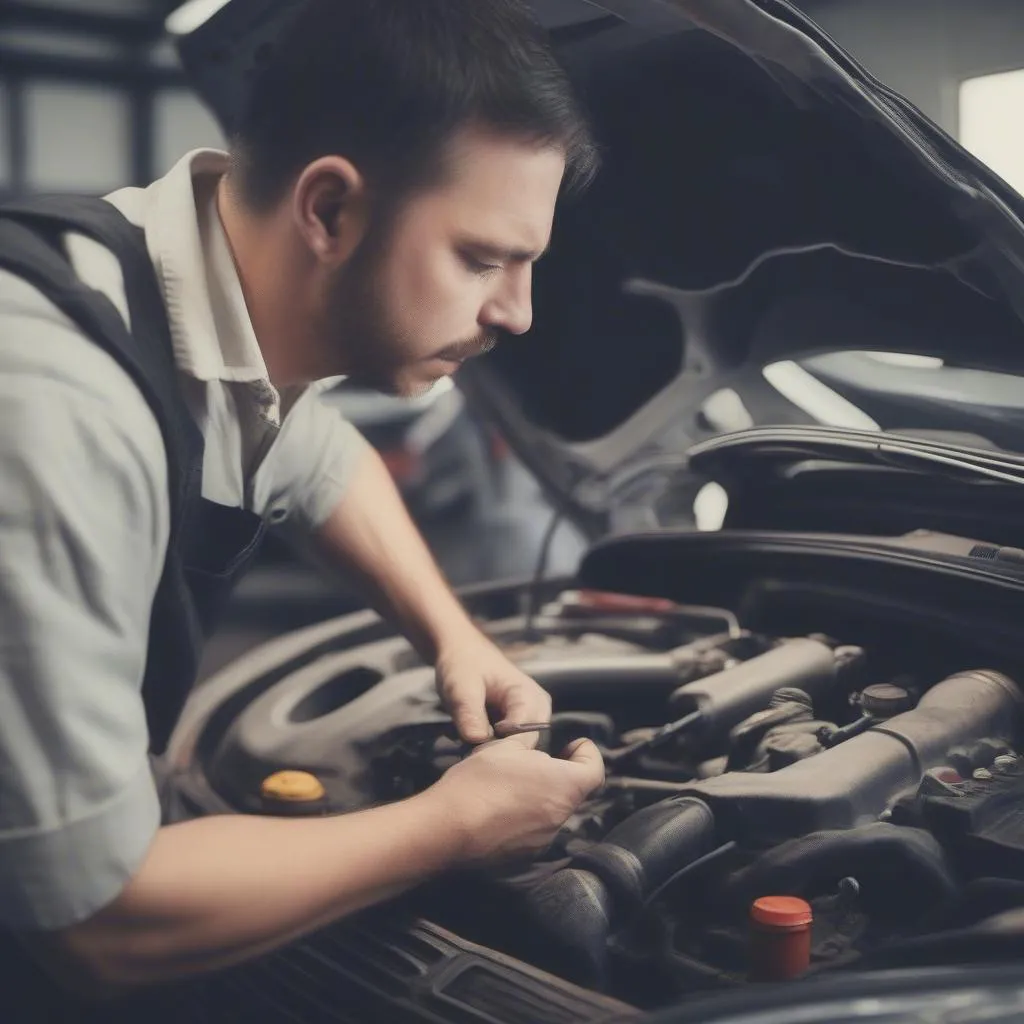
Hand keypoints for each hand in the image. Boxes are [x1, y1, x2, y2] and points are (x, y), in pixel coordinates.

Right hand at [426, 735, 605, 863]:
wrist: (447, 827)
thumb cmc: (480, 780)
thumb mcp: (505, 747)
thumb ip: (530, 745)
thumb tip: (537, 749)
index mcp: (564, 786)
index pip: (595, 770)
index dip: (587, 754)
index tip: (571, 745)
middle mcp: (560, 817)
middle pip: (571, 791)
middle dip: (557, 774)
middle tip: (532, 762)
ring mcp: (543, 841)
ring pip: (551, 812)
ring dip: (539, 797)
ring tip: (509, 786)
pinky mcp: (524, 857)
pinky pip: (533, 831)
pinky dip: (524, 818)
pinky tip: (498, 810)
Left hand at [435, 633, 551, 744]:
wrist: (462, 654)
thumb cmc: (464, 665)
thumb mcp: (460, 686)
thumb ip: (469, 712)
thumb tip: (477, 740)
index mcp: (529, 697)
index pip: (524, 736)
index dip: (498, 748)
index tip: (472, 751)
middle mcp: (537, 711)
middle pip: (523, 747)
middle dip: (495, 751)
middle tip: (466, 749)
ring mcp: (530, 721)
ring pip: (515, 751)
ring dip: (491, 751)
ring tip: (467, 742)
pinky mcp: (519, 729)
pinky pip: (509, 748)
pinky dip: (490, 747)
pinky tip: (472, 740)